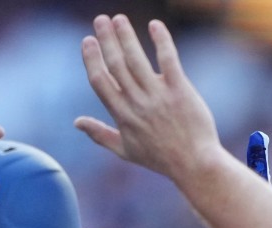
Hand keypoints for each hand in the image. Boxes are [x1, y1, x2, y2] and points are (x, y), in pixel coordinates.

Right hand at [75, 15, 221, 181]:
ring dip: (126, 36)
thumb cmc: (160, 159)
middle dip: (106, 40)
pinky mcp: (180, 90)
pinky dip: (161, 41)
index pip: (100, 82)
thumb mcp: (125, 151)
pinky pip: (168, 60)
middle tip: (100, 19)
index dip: (92, 59)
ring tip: (119, 18)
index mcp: (122, 115)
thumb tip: (76, 122)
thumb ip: (100, 135)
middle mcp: (137, 103)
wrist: (194, 164)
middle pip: (116, 65)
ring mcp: (158, 96)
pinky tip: (155, 25)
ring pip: (137, 59)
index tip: (87, 41)